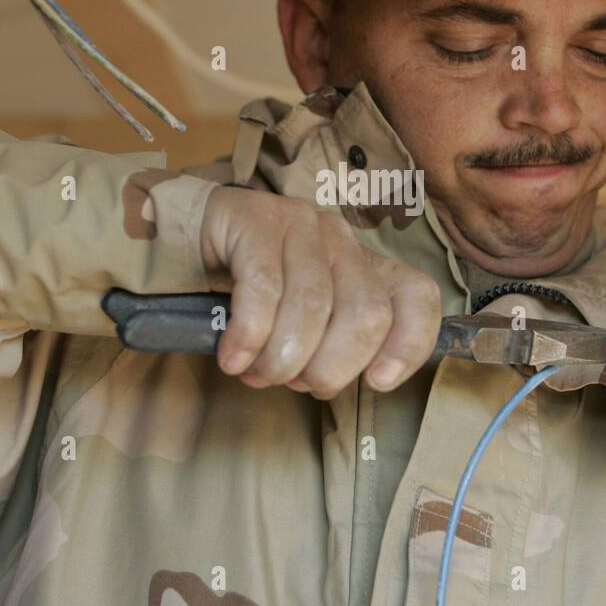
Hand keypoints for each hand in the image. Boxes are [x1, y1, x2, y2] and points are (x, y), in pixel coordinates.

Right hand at [199, 186, 441, 397]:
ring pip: (313, 307)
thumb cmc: (253, 291)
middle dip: (331, 368)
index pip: (418, 296)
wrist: (188, 238)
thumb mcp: (306, 319)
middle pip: (367, 313)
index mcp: (365, 265)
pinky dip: (249, 336)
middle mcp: (341, 241)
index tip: (378, 382)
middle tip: (297, 384)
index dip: (409, 344)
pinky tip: (233, 357)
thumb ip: (333, 344)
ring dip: (282, 359)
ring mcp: (301, 226)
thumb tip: (341, 382)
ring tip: (256, 373)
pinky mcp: (255, 222)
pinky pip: (263, 291)